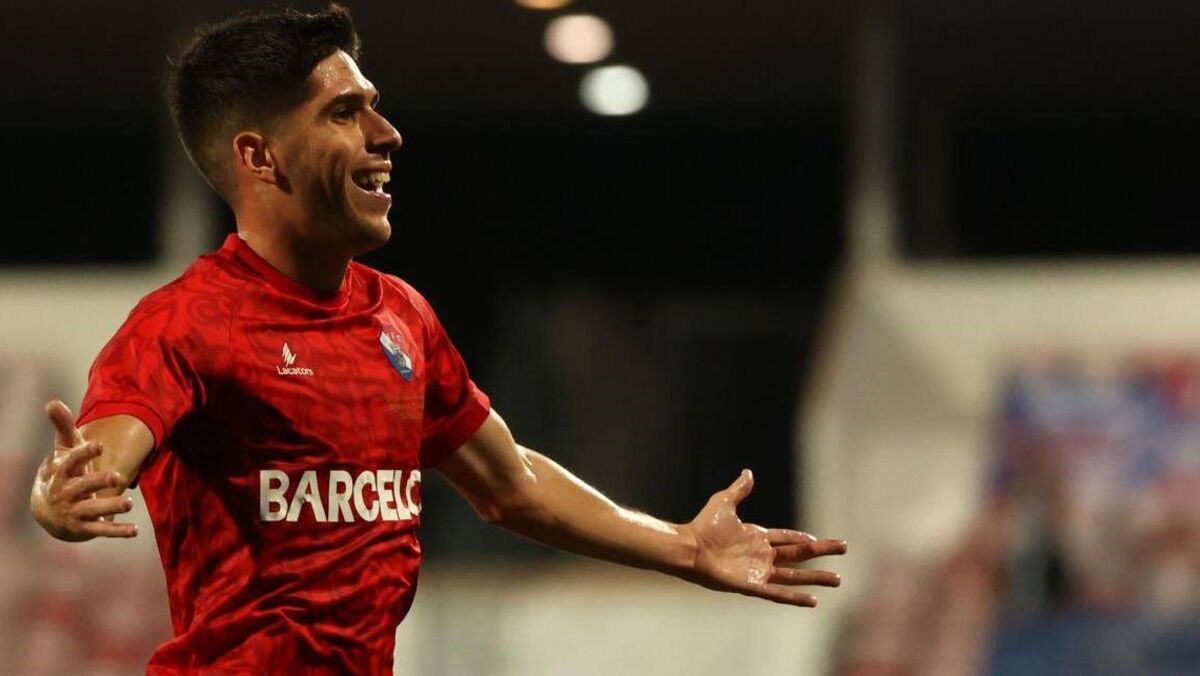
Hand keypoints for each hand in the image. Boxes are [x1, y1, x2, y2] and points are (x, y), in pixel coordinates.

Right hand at [29, 400, 136, 540]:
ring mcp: (74, 512)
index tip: (100, 444)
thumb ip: (63, 427)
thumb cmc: (62, 472)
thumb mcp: (63, 450)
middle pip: (82, 487)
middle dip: (98, 483)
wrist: (46, 510)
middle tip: (117, 476)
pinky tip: (135, 530)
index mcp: (61, 473)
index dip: (84, 453)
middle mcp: (66, 494)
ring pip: (93, 511)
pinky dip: (118, 531)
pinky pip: (101, 530)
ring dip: (111, 507)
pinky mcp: (84, 528)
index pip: (71, 462)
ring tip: (129, 502)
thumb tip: (52, 401)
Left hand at [680, 469, 844, 606]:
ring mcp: (759, 572)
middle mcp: (762, 556)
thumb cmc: (703, 526)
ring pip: (794, 576)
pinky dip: (795, 597)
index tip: (820, 538)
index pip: (787, 538)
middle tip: (843, 549)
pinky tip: (813, 600)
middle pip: (799, 555)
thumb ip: (739, 489)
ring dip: (816, 578)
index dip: (803, 538)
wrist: (689, 548)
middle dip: (821, 552)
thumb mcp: (724, 502)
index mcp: (757, 537)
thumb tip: (748, 472)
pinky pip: (778, 593)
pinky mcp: (752, 586)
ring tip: (837, 580)